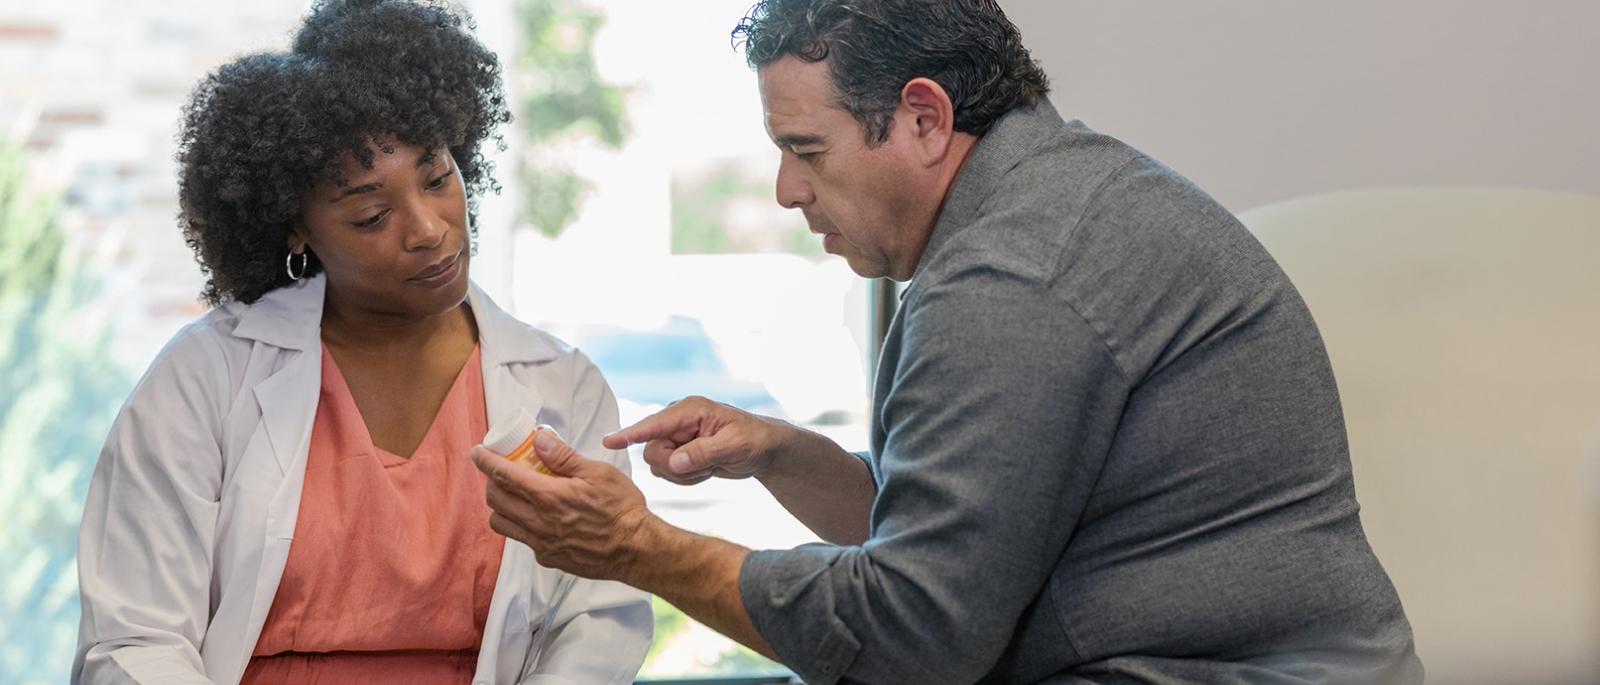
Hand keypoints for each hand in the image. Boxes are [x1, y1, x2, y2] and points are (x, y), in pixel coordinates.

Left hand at [471, 427, 654, 581]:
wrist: (636, 550)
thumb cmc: (622, 509)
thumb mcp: (598, 473)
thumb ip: (564, 456)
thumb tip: (539, 440)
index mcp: (549, 496)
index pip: (503, 475)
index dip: (485, 461)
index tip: (477, 452)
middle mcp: (538, 522)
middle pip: (495, 500)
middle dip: (491, 481)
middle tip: (502, 471)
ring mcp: (541, 543)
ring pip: (501, 523)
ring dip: (501, 506)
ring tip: (515, 495)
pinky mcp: (548, 558)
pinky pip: (522, 539)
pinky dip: (521, 525)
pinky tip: (539, 517)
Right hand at [602, 396, 795, 485]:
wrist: (763, 450)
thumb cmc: (753, 440)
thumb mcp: (733, 446)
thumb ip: (702, 454)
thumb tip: (673, 462)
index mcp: (690, 410)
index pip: (654, 424)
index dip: (630, 434)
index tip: (608, 442)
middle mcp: (679, 421)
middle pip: (653, 451)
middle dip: (675, 466)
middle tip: (704, 466)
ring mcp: (677, 437)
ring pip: (659, 465)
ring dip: (684, 474)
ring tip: (710, 465)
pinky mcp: (679, 452)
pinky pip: (669, 472)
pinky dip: (687, 477)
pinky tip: (707, 469)